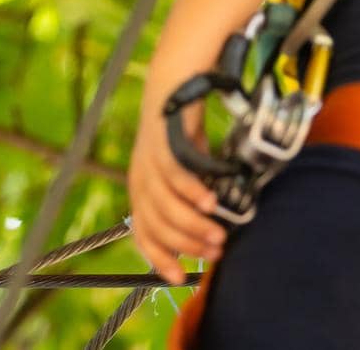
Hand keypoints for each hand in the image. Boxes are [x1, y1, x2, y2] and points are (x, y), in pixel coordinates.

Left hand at [127, 101, 225, 284]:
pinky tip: (210, 203)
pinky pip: (175, 172)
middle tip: (215, 252)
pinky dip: (191, 191)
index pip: (142, 231)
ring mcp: (149, 158)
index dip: (158, 257)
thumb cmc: (183, 131)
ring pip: (165, 202)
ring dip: (191, 224)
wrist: (175, 82)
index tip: (179, 277)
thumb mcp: (184, 170)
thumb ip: (192, 197)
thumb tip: (214, 228)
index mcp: (142, 187)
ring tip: (218, 234)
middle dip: (185, 244)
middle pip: (155, 222)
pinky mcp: (162, 141)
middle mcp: (140, 176)